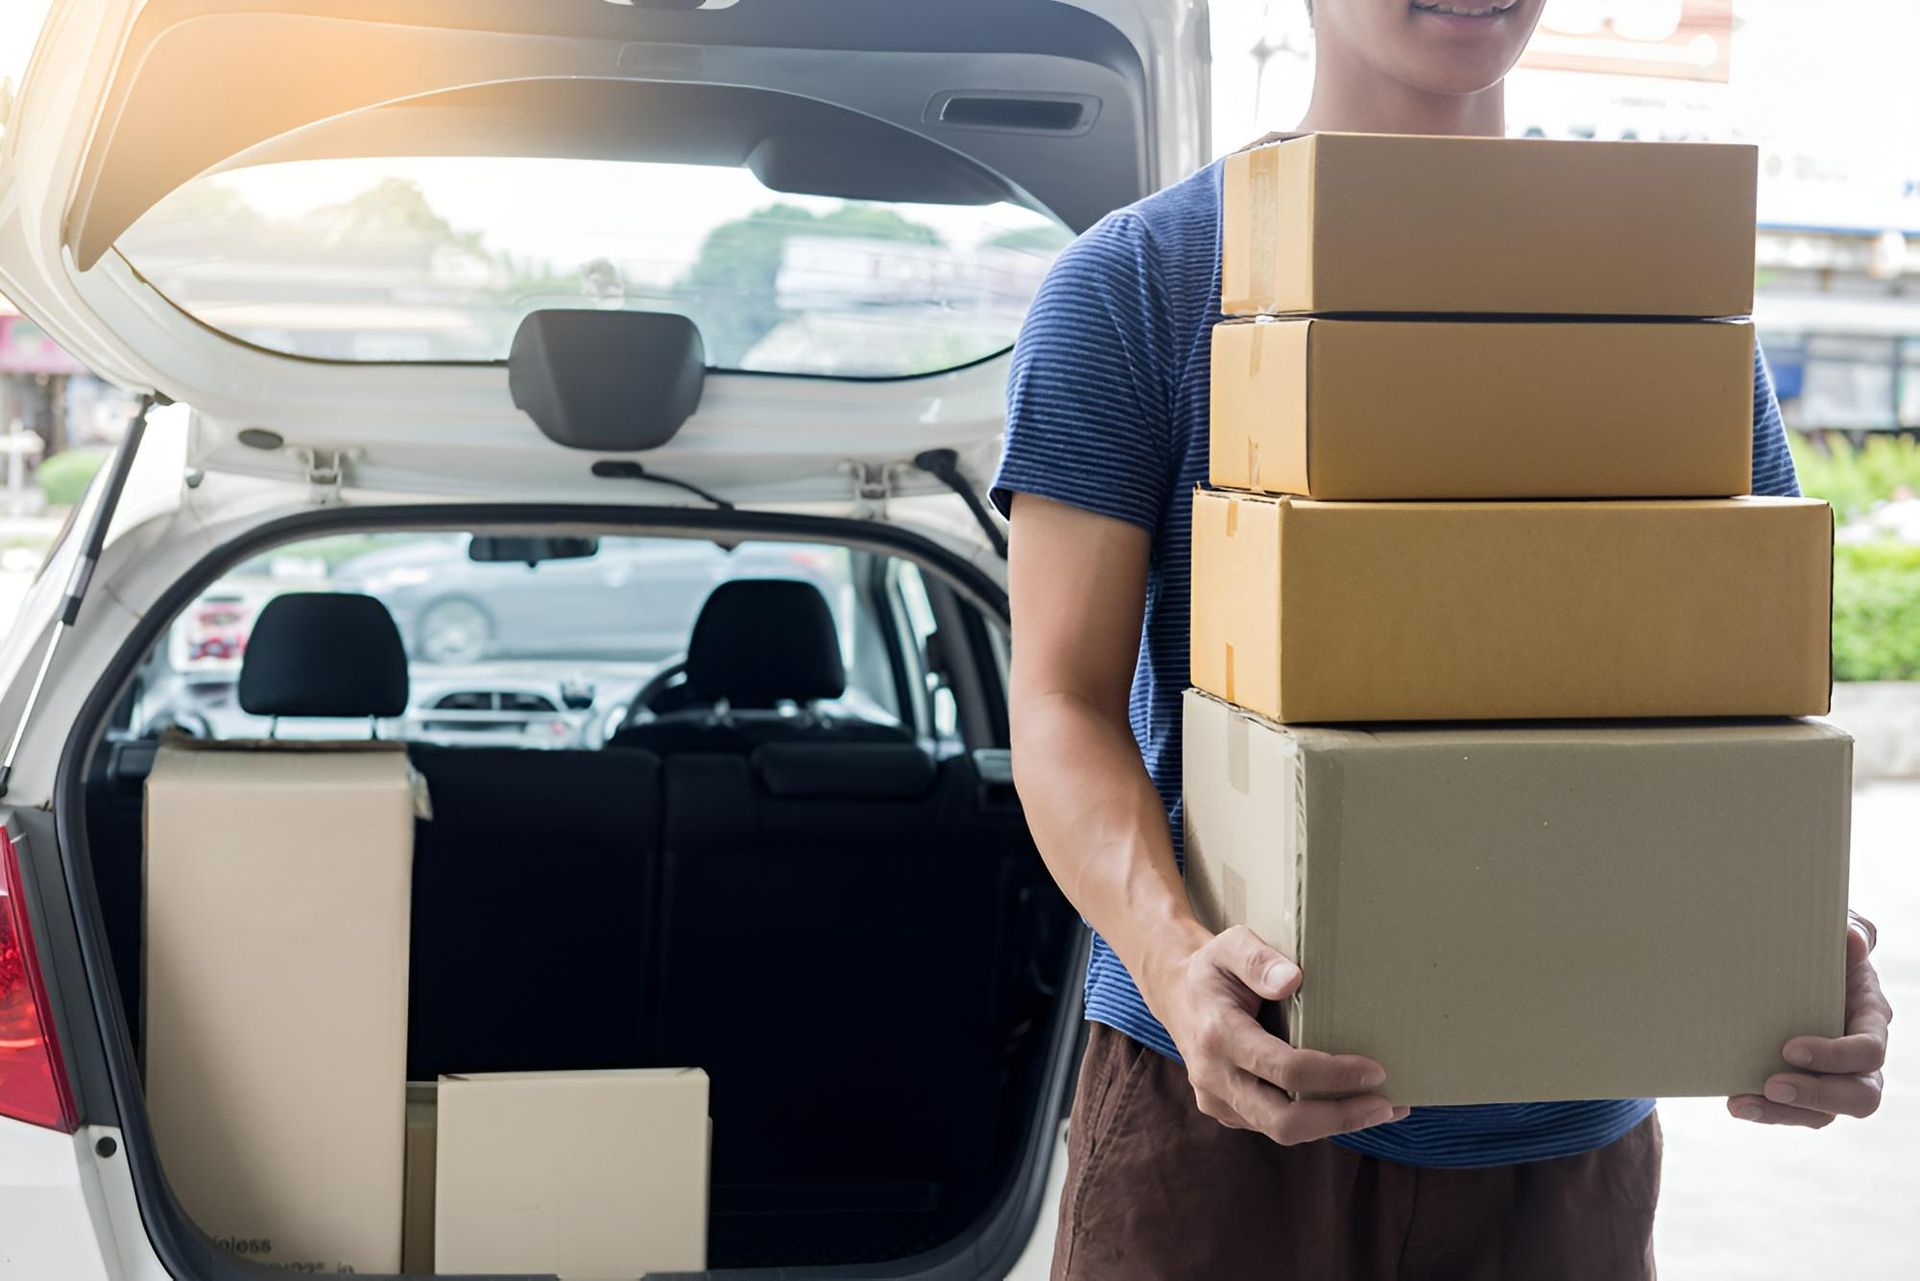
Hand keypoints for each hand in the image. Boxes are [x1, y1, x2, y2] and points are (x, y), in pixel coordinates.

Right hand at [1144, 924, 1405, 1144]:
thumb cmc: (1213, 968)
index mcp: (1218, 1035)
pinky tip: (1350, 1106)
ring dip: (1335, 1125)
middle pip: (1284, 1121)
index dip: (1333, 1075)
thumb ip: (1258, 959)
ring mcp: (1218, 1101)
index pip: (1283, 1069)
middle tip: (1385, 1105)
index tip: (1375, 1070)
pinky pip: (1275, 1126)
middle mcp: (1214, 1077)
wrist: (1176, 994)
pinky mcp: (1227, 1112)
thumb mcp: (1229, 945)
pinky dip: (1316, 1121)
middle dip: (1340, 1118)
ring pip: (1282, 1131)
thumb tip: (1293, 980)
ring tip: (1382, 1109)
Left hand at [1729, 916, 1890, 1127]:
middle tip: (1772, 1084)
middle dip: (1818, 1095)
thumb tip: (1851, 938)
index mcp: (1870, 1016)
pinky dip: (1767, 1112)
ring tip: (1740, 1103)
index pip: (1869, 1050)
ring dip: (1785, 1113)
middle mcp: (1859, 1054)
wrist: (1787, 955)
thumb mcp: (1833, 929)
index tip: (1789, 1048)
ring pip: (1825, 1113)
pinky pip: (1795, 1112)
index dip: (1836, 1056)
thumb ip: (1850, 933)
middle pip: (1861, 1095)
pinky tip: (1735, 1102)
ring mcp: (1833, 1075)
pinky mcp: (1804, 1085)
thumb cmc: (1819, 943)